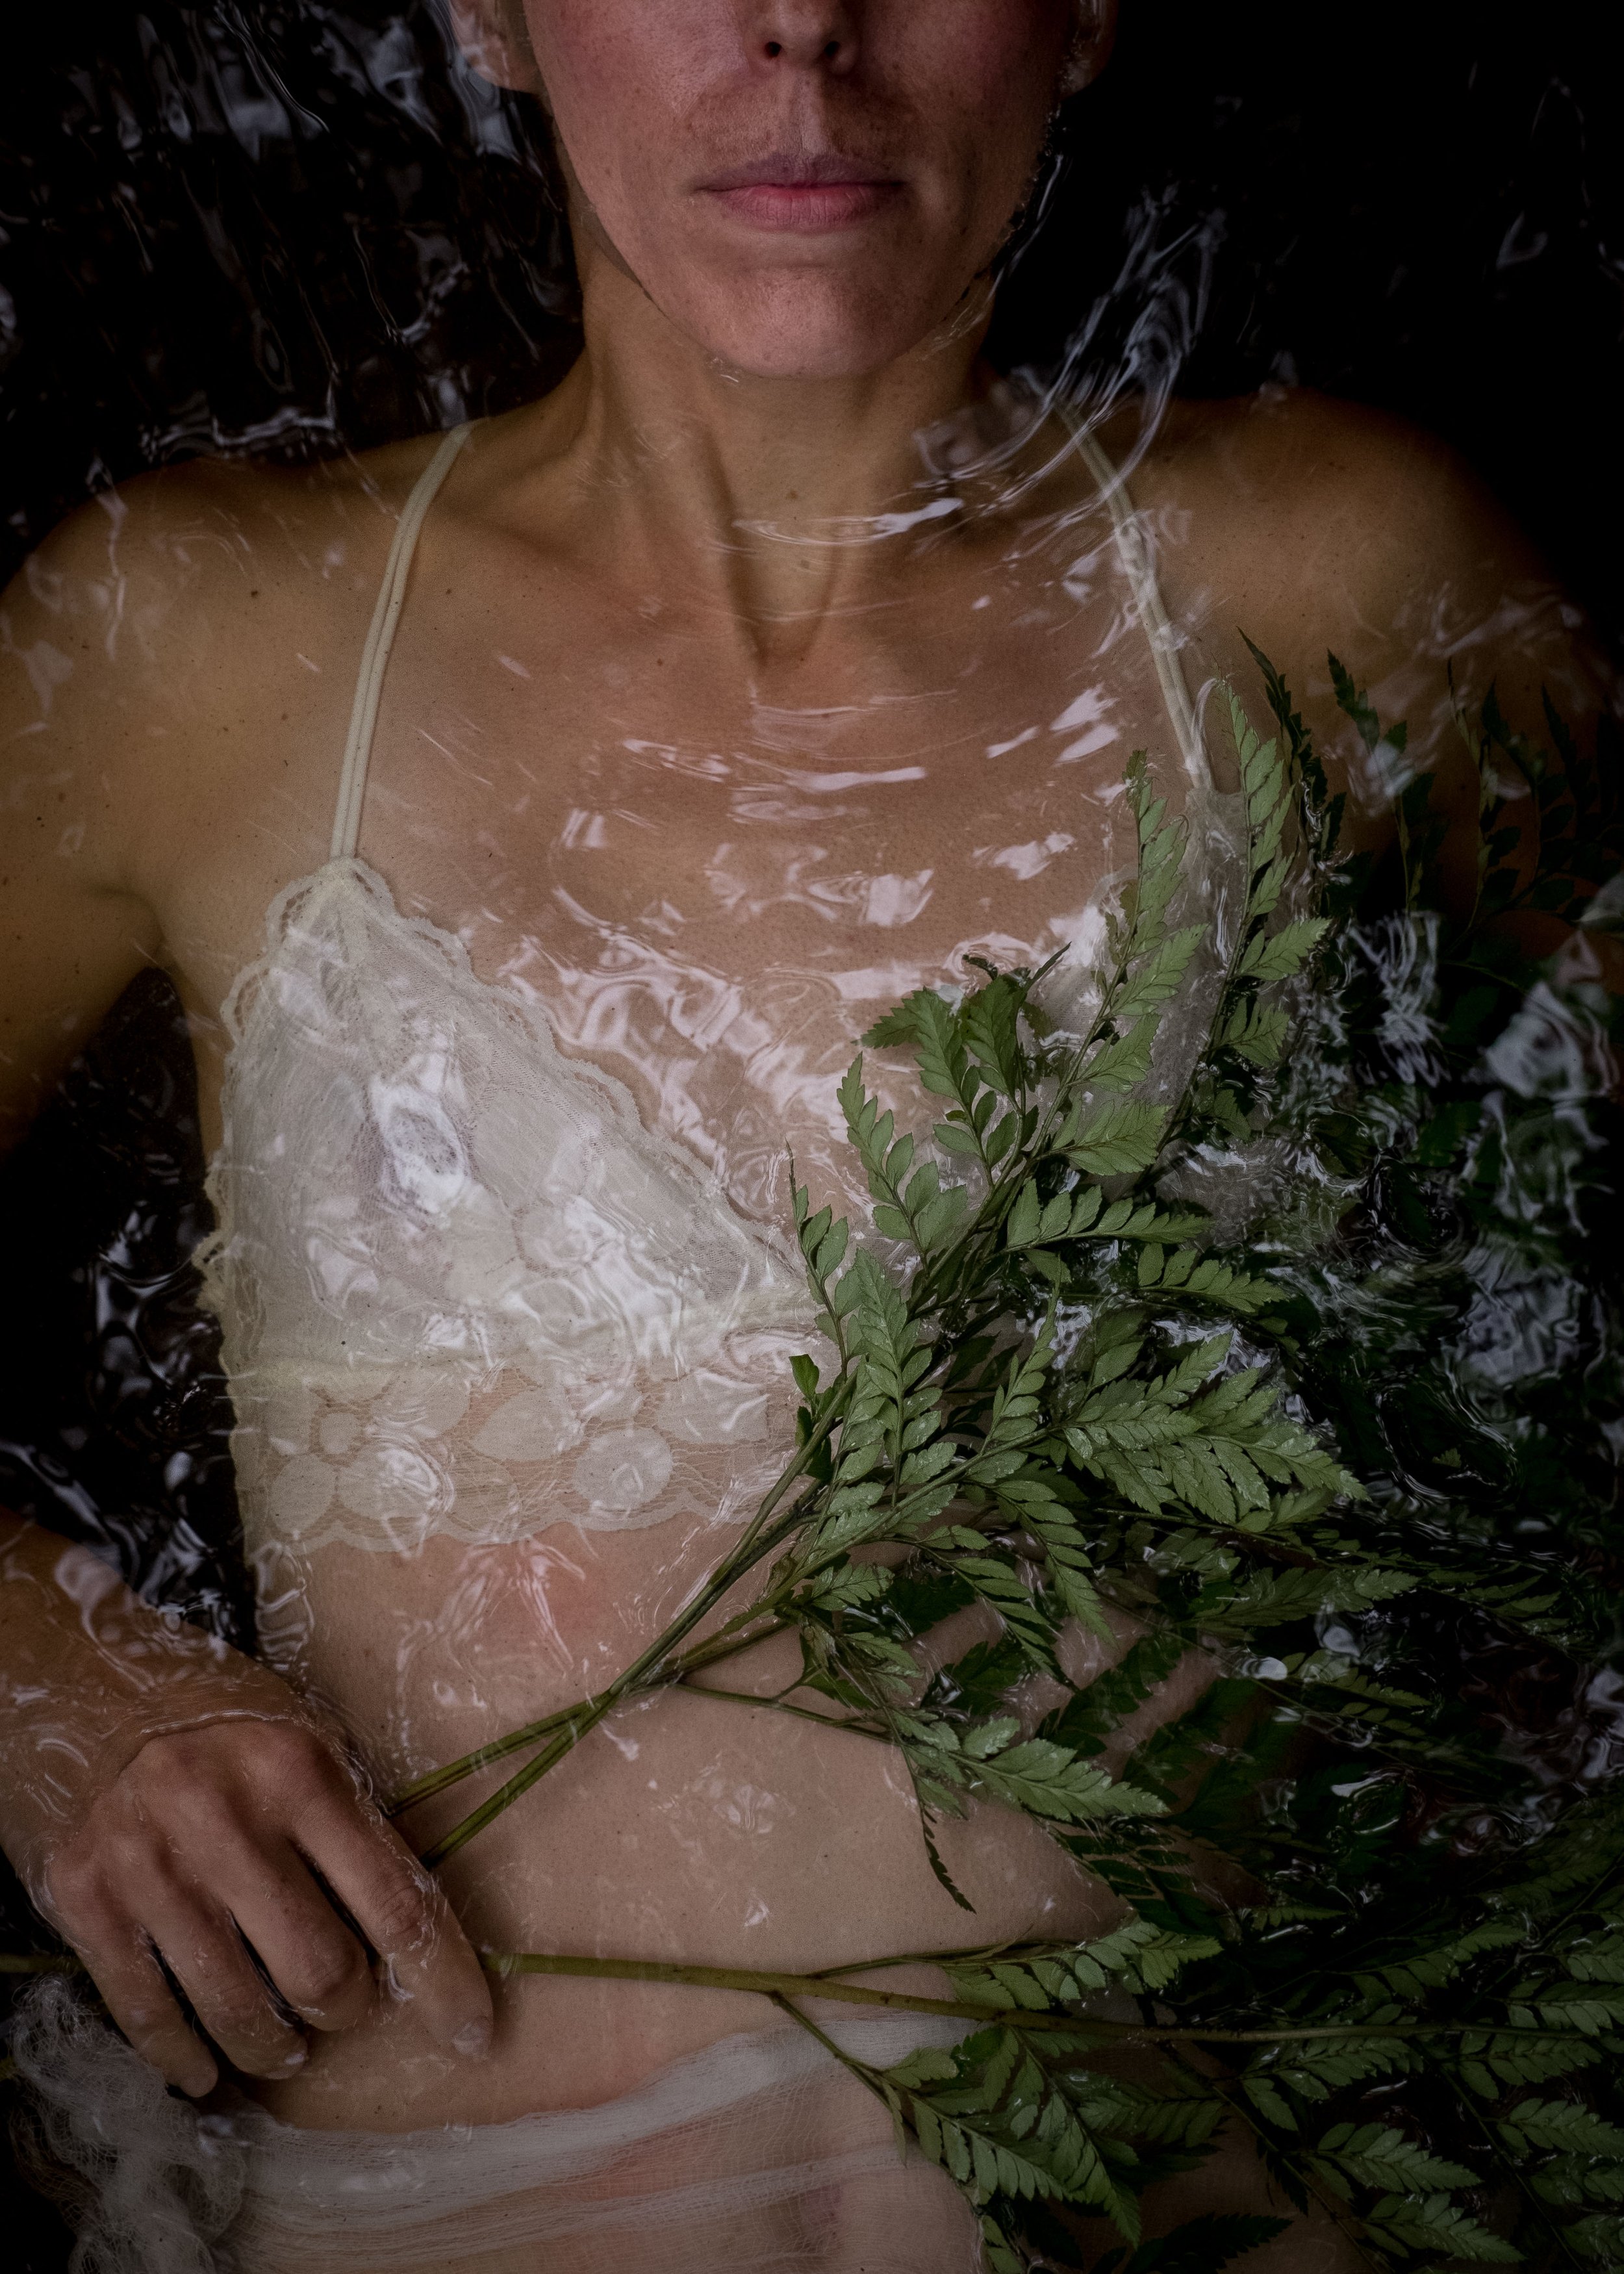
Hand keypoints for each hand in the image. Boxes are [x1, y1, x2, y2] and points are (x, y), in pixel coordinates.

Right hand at [39, 1715, 492, 2096]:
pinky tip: (204, 2072)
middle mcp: (228, 1822)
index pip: (396, 1904)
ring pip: (239, 2010)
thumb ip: (350, 1818)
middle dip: (347, 2009)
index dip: (441, 1981)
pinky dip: (184, 2058)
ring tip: (284, 2047)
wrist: (75, 1679)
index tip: (470, 2031)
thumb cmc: (211, 1712)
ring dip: (274, 2047)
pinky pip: (147, 2014)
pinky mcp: (86, 1900)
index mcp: (301, 1771)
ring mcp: (152, 1866)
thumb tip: (409, 1922)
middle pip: (321, 1972)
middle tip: (345, 2006)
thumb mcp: (300, 1734)